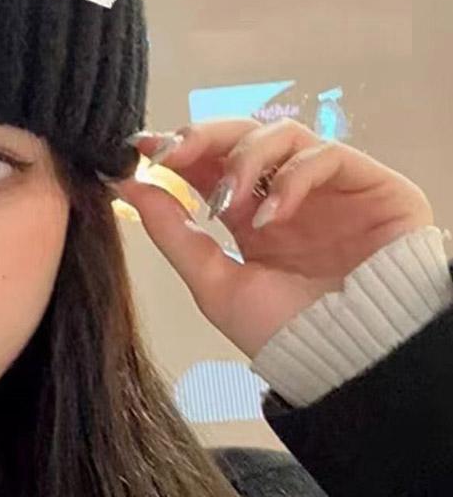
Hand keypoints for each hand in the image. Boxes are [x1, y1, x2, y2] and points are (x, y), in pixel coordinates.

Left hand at [107, 118, 434, 359]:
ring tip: (227, 201)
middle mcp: (286, 195)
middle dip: (202, 138)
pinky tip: (273, 215)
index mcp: (250, 216)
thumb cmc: (287, 334)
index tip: (141, 146)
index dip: (177, 149)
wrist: (351, 362)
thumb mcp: (214, 284)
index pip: (210, 164)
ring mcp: (327, 187)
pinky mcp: (370, 183)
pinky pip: (325, 154)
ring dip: (243, 159)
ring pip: (280, 134)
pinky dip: (292, 177)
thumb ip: (171, 233)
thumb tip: (126, 185)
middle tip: (172, 153)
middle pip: (241, 136)